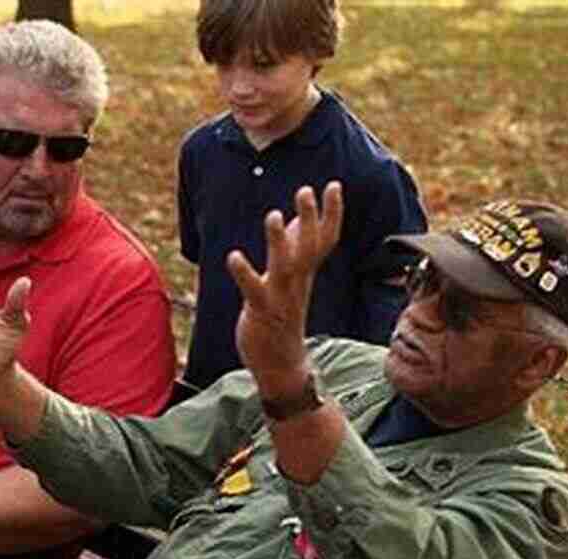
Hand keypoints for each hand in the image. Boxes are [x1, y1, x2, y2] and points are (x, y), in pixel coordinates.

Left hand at [229, 183, 343, 389]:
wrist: (281, 364)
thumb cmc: (281, 317)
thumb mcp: (290, 280)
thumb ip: (293, 249)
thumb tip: (294, 220)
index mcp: (304, 274)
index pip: (324, 240)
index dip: (331, 214)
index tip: (334, 184)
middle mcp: (297, 283)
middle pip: (308, 247)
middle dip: (309, 218)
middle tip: (307, 189)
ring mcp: (281, 297)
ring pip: (284, 266)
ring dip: (279, 241)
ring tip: (273, 215)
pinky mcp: (261, 312)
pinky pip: (254, 290)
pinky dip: (244, 273)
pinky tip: (233, 255)